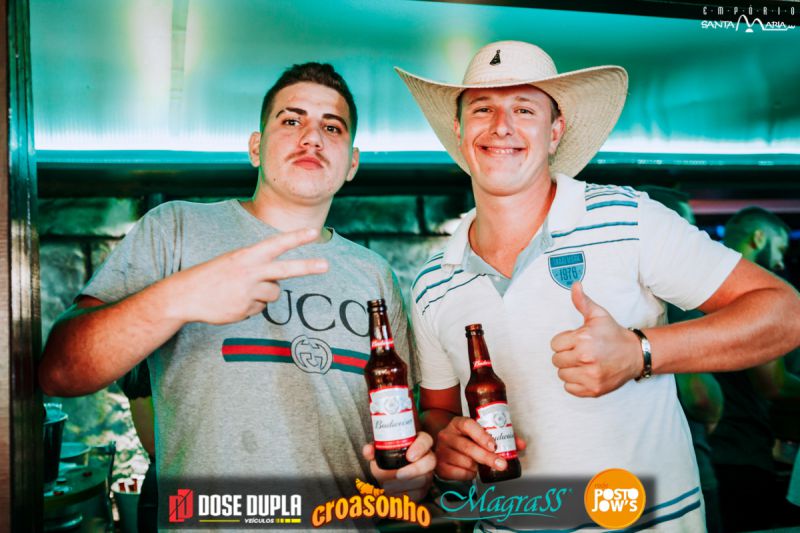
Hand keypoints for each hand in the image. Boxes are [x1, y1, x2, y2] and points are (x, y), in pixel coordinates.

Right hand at [166, 228, 327, 323]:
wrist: (185, 295)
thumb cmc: (213, 275)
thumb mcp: (234, 262)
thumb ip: (258, 266)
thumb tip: (278, 282)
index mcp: (246, 256)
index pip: (275, 244)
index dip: (295, 238)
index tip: (314, 233)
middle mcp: (250, 272)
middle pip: (285, 270)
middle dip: (307, 267)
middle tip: (326, 265)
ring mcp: (248, 292)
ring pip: (274, 293)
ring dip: (263, 294)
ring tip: (240, 291)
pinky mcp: (245, 309)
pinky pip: (259, 308)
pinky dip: (250, 306)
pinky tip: (233, 302)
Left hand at [362, 432, 435, 501]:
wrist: (390, 474)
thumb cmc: (388, 457)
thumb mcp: (381, 450)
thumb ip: (374, 449)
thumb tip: (368, 451)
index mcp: (418, 442)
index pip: (426, 440)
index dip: (420, 447)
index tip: (409, 456)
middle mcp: (427, 457)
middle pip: (429, 461)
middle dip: (414, 470)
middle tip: (398, 475)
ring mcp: (427, 473)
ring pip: (424, 479)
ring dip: (405, 485)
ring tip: (388, 486)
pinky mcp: (423, 488)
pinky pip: (419, 493)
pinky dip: (404, 495)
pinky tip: (392, 495)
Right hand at [433, 416, 525, 480]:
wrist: (446, 446)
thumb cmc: (468, 439)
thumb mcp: (481, 433)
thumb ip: (502, 436)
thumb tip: (521, 444)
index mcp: (458, 423)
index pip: (468, 425)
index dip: (482, 435)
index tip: (494, 445)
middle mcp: (447, 435)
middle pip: (468, 447)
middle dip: (487, 457)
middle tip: (502, 464)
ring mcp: (441, 451)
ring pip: (465, 462)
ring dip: (477, 466)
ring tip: (480, 464)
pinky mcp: (440, 466)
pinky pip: (459, 474)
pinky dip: (469, 474)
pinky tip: (471, 469)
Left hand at [551, 281, 641, 396]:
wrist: (636, 354)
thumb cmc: (613, 334)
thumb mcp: (598, 315)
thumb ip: (583, 301)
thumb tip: (574, 285)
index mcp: (583, 340)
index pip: (555, 344)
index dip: (564, 342)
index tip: (576, 341)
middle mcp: (586, 359)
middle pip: (556, 360)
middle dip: (566, 355)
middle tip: (580, 352)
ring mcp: (590, 376)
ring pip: (562, 375)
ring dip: (570, 369)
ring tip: (584, 363)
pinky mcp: (593, 390)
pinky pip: (569, 388)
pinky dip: (575, 383)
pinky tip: (586, 374)